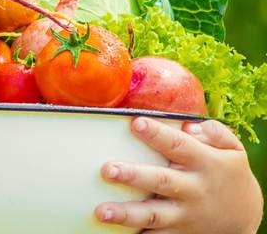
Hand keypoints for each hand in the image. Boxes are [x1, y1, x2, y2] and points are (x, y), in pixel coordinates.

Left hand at [94, 117, 262, 232]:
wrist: (244, 215)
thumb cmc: (229, 173)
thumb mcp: (233, 149)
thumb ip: (214, 132)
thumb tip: (189, 126)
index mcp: (204, 162)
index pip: (177, 144)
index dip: (156, 134)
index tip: (135, 123)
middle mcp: (193, 189)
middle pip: (160, 181)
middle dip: (132, 175)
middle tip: (107, 169)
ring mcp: (184, 214)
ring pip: (153, 215)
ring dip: (126, 214)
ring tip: (101, 211)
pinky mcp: (178, 233)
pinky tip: (113, 232)